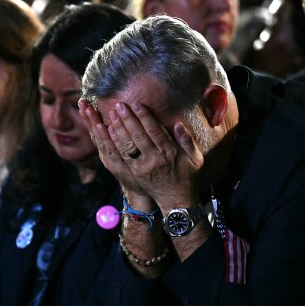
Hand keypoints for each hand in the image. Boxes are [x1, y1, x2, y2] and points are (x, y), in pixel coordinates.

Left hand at [80, 99, 203, 210]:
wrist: (176, 201)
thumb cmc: (187, 177)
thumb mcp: (195, 159)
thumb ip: (187, 141)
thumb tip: (178, 124)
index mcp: (169, 153)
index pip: (155, 131)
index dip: (144, 117)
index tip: (136, 104)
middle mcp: (154, 159)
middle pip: (138, 136)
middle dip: (128, 119)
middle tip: (119, 105)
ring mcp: (142, 166)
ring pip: (128, 145)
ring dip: (118, 128)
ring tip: (111, 114)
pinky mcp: (135, 171)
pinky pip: (123, 155)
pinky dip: (115, 142)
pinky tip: (109, 131)